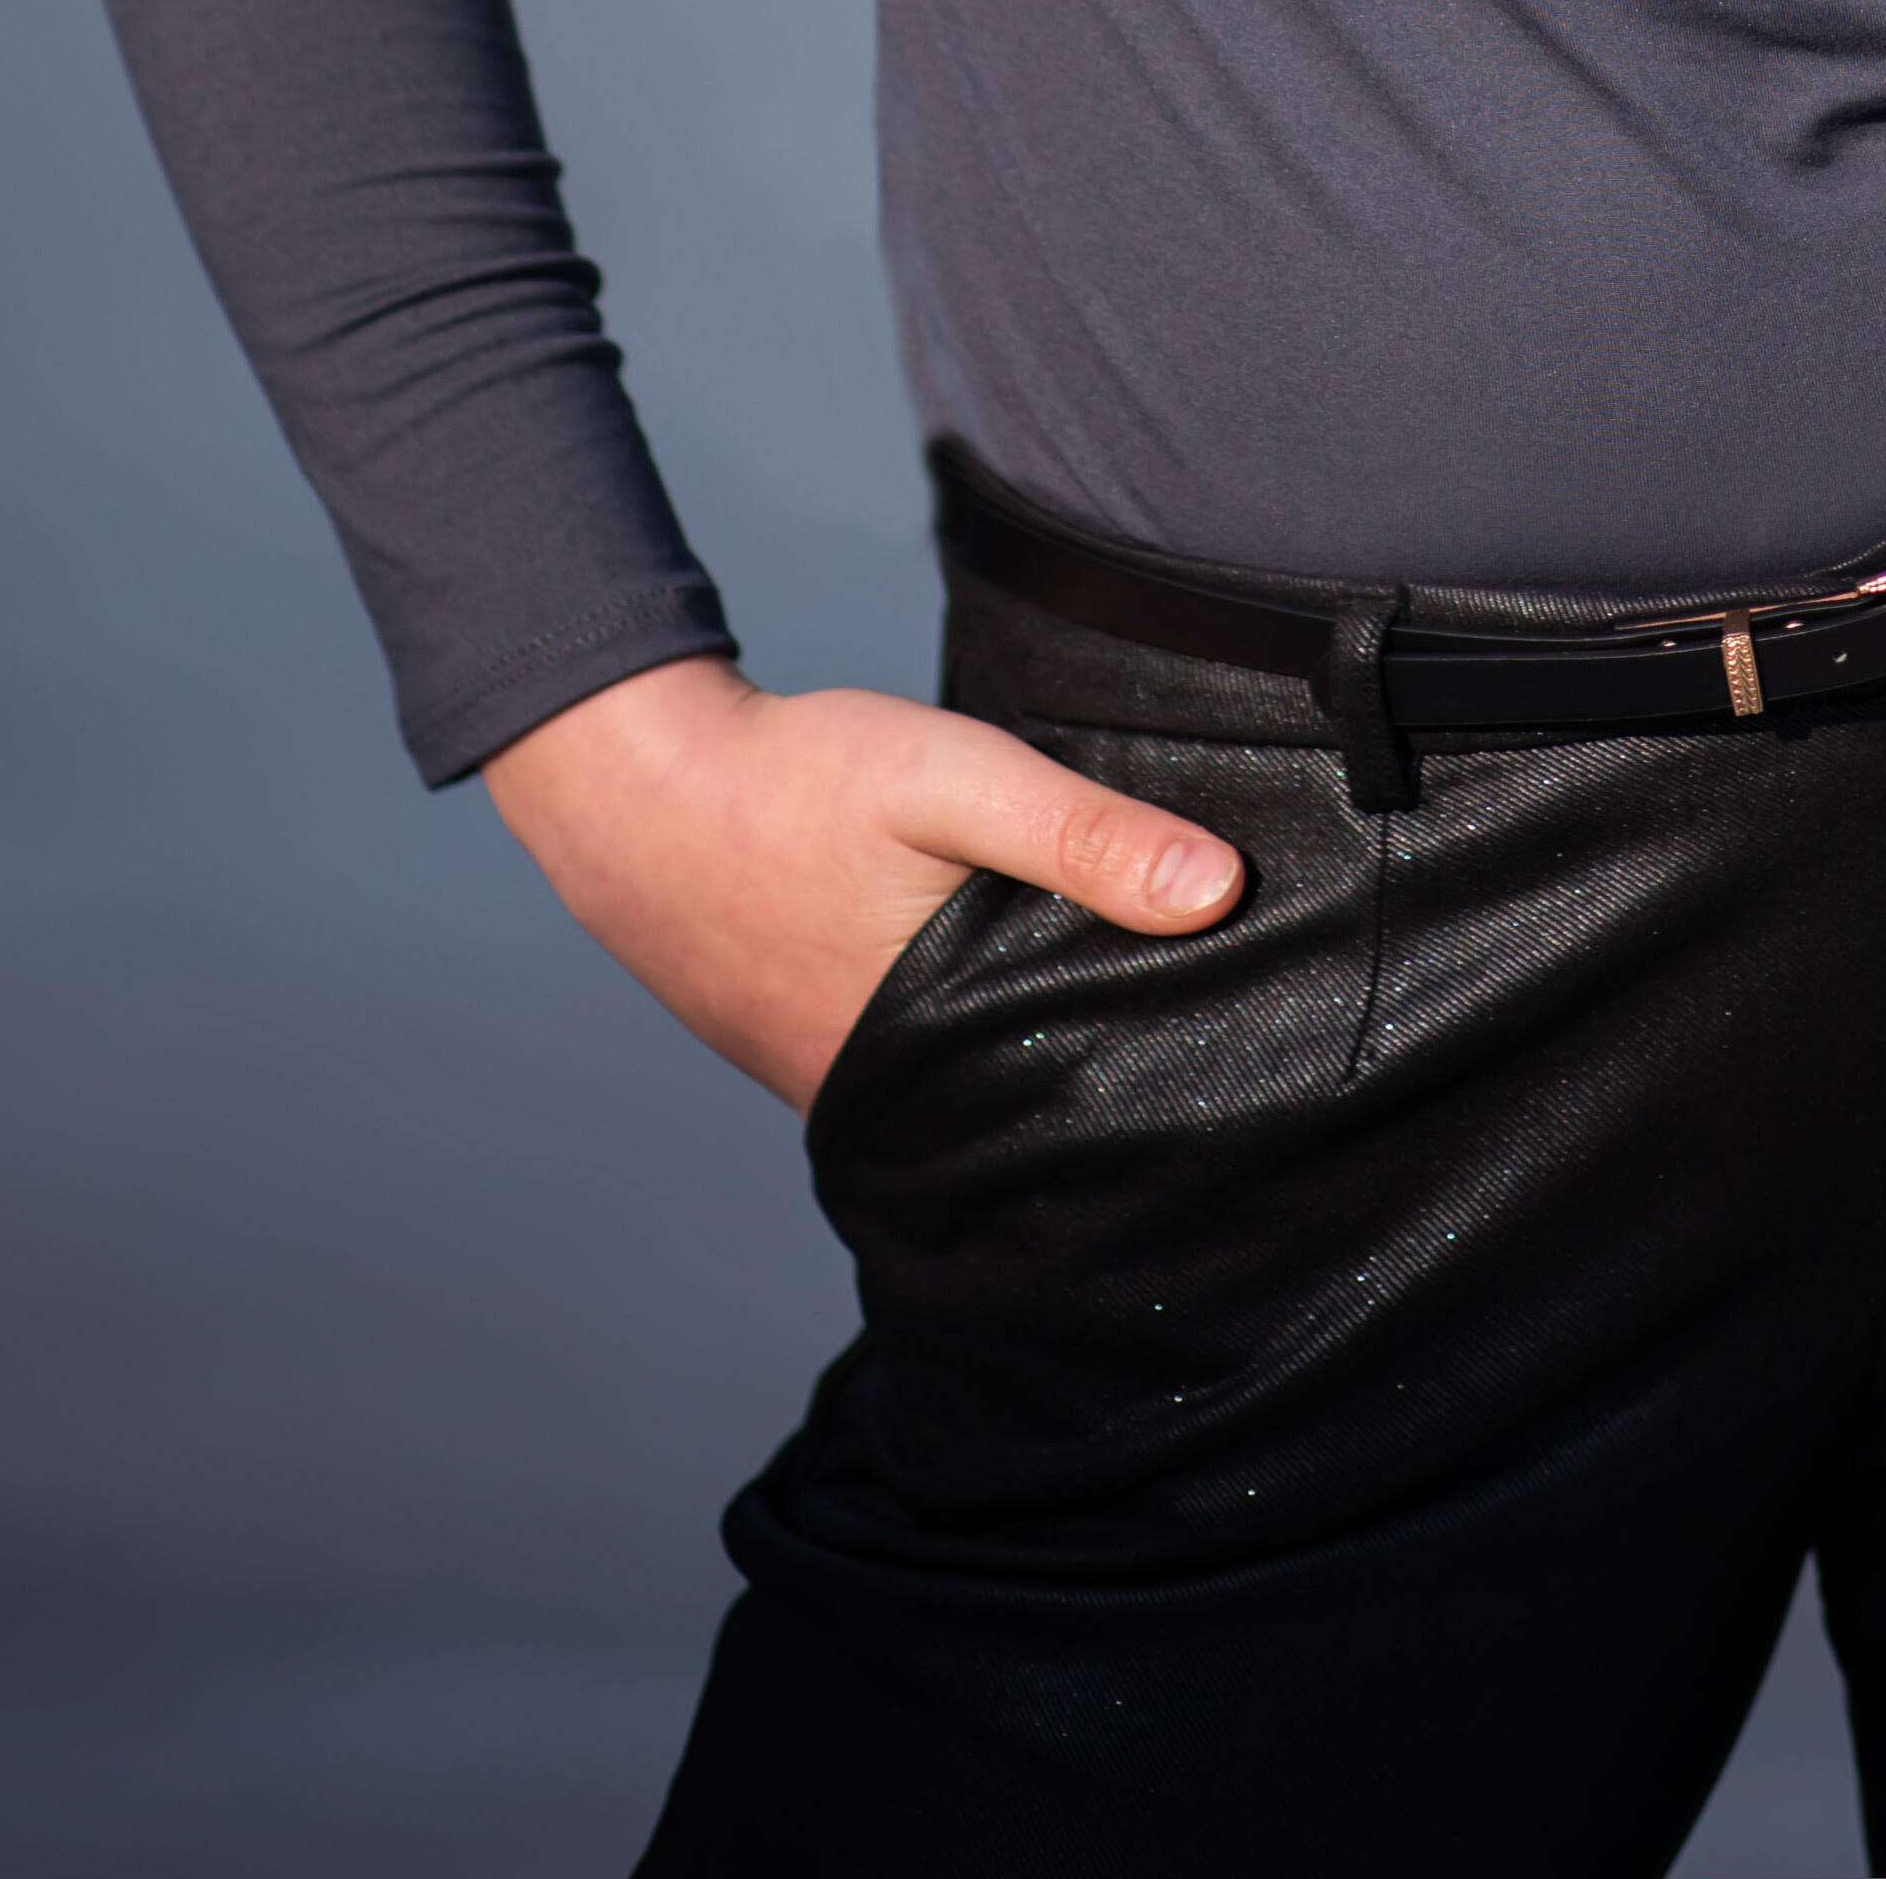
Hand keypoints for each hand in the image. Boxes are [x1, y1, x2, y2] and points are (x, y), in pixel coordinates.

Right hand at [483, 653, 1242, 1109]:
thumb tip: (1222, 889)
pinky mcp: (819, 1056)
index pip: (1083, 1105)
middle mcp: (889, 1102)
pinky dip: (979, 1030)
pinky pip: (929, 1065)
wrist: (637, 788)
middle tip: (1212, 1019)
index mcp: (933, 1061)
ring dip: (1045, 1046)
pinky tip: (1022, 980)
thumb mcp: (955, 779)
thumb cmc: (797, 783)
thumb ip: (1083, 833)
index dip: (1163, 1073)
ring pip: (984, 1087)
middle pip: (1036, 1106)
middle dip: (1111, 1069)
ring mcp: (846, 1089)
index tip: (1248, 1038)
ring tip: (1136, 998)